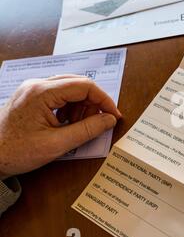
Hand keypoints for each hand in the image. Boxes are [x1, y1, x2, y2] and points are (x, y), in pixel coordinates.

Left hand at [0, 75, 120, 179]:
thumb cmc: (16, 152)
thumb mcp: (57, 144)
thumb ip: (87, 130)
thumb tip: (109, 120)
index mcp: (42, 93)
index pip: (85, 86)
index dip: (104, 100)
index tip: (114, 116)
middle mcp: (37, 85)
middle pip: (78, 84)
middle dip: (93, 103)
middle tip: (99, 123)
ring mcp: (33, 89)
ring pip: (70, 88)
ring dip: (81, 106)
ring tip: (79, 126)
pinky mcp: (31, 96)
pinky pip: (59, 95)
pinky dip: (70, 107)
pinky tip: (67, 123)